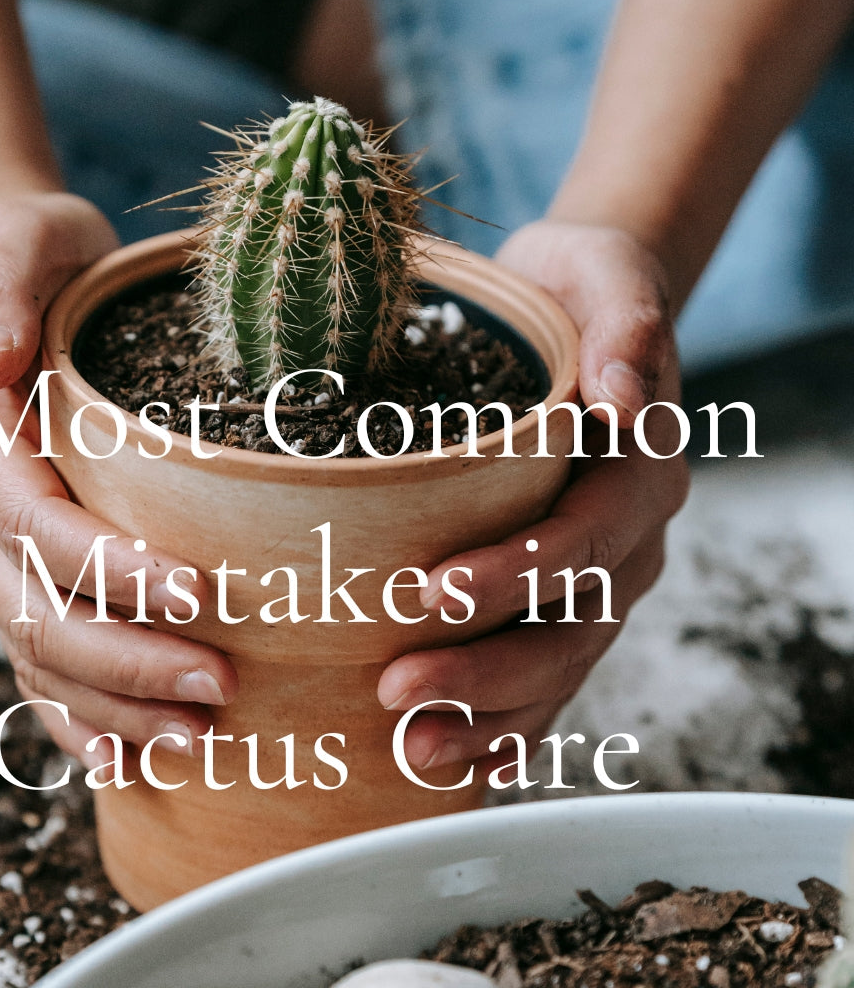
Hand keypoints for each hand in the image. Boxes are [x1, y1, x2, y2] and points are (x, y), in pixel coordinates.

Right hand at [0, 192, 236, 767]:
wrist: (15, 291)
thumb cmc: (30, 263)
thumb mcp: (12, 243)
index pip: (37, 527)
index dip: (111, 571)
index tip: (198, 592)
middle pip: (38, 611)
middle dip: (127, 660)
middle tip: (218, 685)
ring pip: (39, 654)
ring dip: (114, 704)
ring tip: (199, 733)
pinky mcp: (22, 571)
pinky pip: (40, 660)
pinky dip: (81, 714)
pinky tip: (130, 754)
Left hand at [380, 220, 688, 779]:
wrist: (578, 310)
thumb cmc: (575, 291)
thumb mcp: (602, 275)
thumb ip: (627, 324)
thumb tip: (623, 396)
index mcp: (640, 467)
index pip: (585, 535)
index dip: (517, 571)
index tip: (432, 593)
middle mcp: (629, 537)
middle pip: (572, 624)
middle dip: (487, 668)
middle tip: (397, 691)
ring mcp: (601, 576)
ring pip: (560, 666)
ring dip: (490, 716)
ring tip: (414, 751)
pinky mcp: (563, 594)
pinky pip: (549, 674)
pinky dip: (509, 724)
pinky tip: (458, 762)